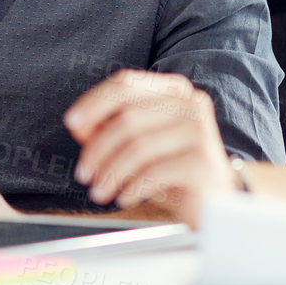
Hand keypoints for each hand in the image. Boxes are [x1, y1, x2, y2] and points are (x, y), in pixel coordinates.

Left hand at [64, 70, 235, 224]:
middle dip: (97, 149)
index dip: (94, 101)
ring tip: (100, 191)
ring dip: (110, 174)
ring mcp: (200, 131)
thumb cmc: (171, 170)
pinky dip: (131, 188)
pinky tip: (124, 197)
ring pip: (138, 147)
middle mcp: (190, 103)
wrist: (214, 201)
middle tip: (84, 174)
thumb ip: (108, 130)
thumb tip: (79, 125)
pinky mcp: (203, 161)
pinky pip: (154, 172)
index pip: (126, 83)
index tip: (72, 122)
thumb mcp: (137, 146)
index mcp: (174, 90)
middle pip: (128, 118)